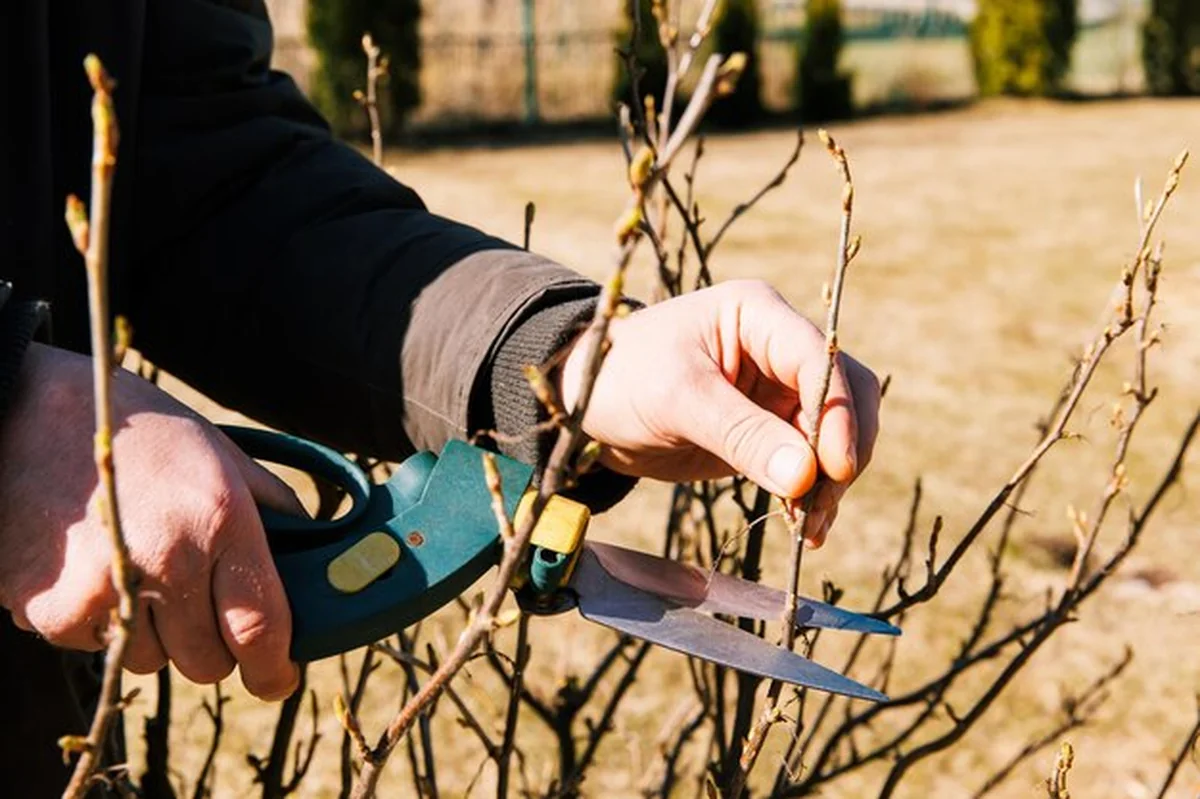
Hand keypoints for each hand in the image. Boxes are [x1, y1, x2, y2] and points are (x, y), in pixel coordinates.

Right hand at [0, 344, 302, 699]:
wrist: (26, 414)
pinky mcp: (50, 611)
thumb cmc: (140, 432)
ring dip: (156, 634)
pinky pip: (97, 647)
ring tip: (140, 569)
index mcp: (217, 520)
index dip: (275, 668)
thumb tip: (316, 557)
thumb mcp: (224, 454)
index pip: (260, 627)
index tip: (278, 678)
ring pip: (152, 662)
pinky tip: (96, 567)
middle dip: (215, 646)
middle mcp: (164, 562)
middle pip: (207, 663)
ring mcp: (102, 592)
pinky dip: (102, 622)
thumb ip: (274, 511)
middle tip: (202, 605)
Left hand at [560, 280, 880, 546]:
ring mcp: (779, 390)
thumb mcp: (676, 400)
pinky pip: (812, 462)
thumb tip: (804, 476)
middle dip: (842, 450)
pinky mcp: (771, 430)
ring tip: (808, 528)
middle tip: (818, 504)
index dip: (835, 414)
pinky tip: (804, 530)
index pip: (818, 360)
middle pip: (846, 394)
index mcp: (757, 315)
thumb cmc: (622, 379)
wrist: (587, 408)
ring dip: (832, 481)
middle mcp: (779, 347)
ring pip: (838, 432)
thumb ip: (741, 434)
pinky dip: (814, 494)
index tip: (833, 468)